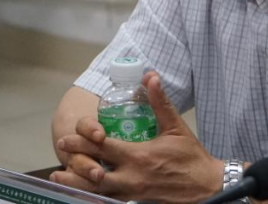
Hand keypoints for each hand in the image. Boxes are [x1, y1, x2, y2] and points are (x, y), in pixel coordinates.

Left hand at [51, 71, 222, 203]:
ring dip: (78, 183)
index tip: (68, 135)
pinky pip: (111, 199)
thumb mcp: (176, 126)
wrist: (207, 186)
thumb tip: (150, 76)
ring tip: (60, 176)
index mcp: (139, 155)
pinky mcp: (138, 200)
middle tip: (60, 151)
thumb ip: (160, 102)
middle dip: (74, 160)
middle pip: (94, 170)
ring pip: (99, 190)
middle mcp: (132, 176)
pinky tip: (84, 190)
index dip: (83, 141)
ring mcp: (134, 192)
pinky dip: (95, 194)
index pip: (103, 147)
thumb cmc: (191, 156)